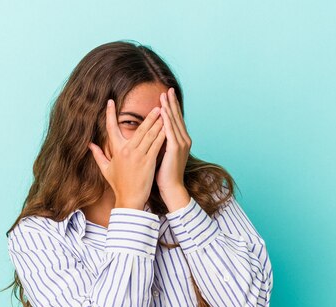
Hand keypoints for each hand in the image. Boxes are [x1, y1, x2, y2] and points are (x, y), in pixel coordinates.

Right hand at [88, 99, 166, 209]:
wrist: (129, 199)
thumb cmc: (118, 184)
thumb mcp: (105, 169)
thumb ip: (98, 155)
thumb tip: (90, 144)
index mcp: (116, 150)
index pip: (111, 128)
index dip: (109, 114)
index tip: (110, 102)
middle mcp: (127, 150)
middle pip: (138, 128)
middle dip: (148, 116)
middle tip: (156, 105)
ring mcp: (139, 155)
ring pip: (149, 135)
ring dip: (158, 122)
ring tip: (164, 112)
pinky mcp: (149, 161)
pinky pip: (157, 145)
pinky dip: (162, 135)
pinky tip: (168, 128)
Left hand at [156, 87, 191, 208]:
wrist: (171, 187)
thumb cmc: (164, 174)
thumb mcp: (162, 154)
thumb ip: (159, 142)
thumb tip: (152, 133)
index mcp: (180, 141)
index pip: (175, 120)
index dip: (171, 107)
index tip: (166, 96)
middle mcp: (183, 140)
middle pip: (177, 117)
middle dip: (172, 103)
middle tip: (168, 89)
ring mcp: (181, 144)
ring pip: (174, 121)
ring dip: (169, 107)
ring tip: (164, 95)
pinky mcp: (176, 148)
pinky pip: (171, 130)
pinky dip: (167, 119)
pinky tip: (163, 111)